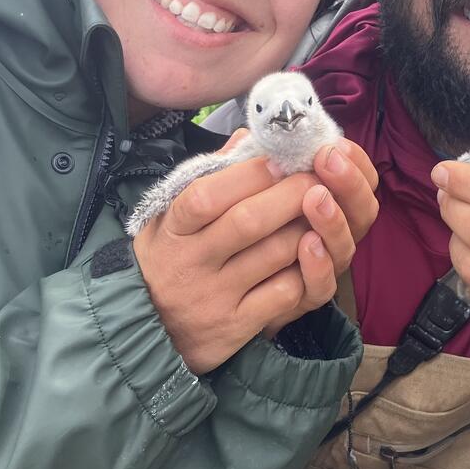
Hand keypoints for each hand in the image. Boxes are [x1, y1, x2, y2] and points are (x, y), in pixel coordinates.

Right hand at [134, 137, 378, 373]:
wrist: (144, 332)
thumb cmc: (167, 261)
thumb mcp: (169, 219)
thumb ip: (208, 177)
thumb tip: (249, 136)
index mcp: (172, 229)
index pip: (206, 196)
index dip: (249, 174)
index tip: (281, 158)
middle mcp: (191, 263)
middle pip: (249, 221)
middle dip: (291, 194)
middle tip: (318, 178)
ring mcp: (215, 297)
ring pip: (275, 254)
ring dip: (307, 227)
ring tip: (325, 209)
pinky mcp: (236, 326)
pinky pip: (284, 293)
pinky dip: (306, 269)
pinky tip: (314, 252)